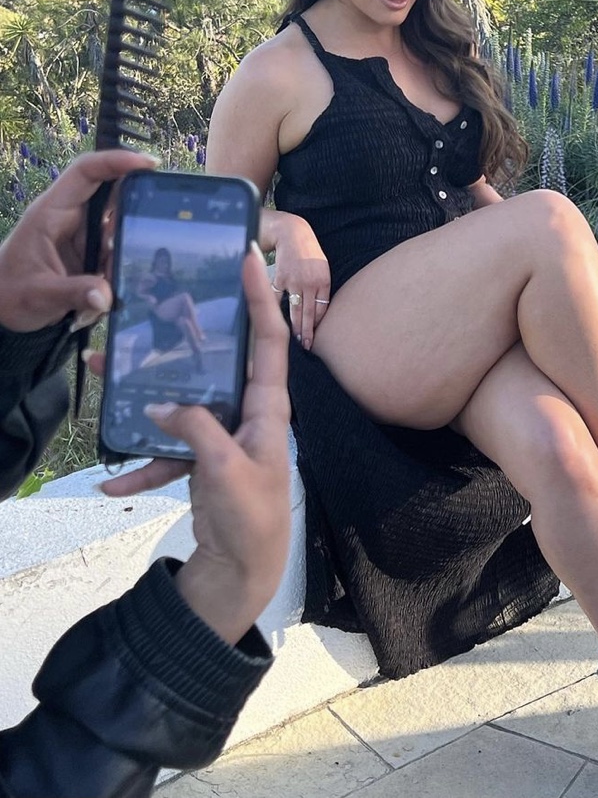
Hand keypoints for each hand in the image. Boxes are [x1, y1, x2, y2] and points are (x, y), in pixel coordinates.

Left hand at [0, 149, 158, 332]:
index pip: (85, 173)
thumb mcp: (39, 296)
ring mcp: (82, 233)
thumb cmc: (11, 294)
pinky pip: (116, 246)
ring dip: (128, 242)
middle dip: (135, 202)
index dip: (115, 161)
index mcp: (51, 213)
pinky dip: (123, 261)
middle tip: (162, 217)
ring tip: (127, 267)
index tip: (149, 164)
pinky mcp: (91, 251)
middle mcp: (69, 216)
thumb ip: (74, 294)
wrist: (4, 310)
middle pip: (110, 192)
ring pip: (118, 223)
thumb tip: (106, 297)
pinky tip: (121, 280)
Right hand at [99, 244, 291, 644]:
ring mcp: (222, 432)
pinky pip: (167, 448)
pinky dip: (141, 465)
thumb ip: (197, 432)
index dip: (259, 298)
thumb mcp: (228, 472)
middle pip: (215, 359)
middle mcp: (247, 411)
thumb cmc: (253, 518)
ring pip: (182, 399)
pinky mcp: (200, 456)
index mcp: (268, 407)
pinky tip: (111, 483)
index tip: (246, 258)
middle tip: (151, 300)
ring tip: (101, 366)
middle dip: (181, 332)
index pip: (267, 340)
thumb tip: (161, 406)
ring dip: (143, 391)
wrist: (244, 569)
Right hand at [269, 211, 331, 350]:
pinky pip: (277, 299)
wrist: (291, 231)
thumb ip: (320, 288)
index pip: (322, 309)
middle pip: (309, 314)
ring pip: (295, 310)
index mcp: (324, 280)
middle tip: (306, 347)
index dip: (317, 325)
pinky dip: (275, 312)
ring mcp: (295, 280)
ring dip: (295, 327)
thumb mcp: (321, 268)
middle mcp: (311, 282)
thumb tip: (317, 312)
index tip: (315, 338)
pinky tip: (274, 323)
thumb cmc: (307, 252)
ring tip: (295, 341)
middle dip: (307, 332)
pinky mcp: (279, 278)